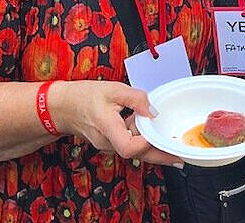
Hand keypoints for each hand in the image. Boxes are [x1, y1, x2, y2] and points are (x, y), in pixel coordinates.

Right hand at [51, 80, 181, 165]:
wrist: (65, 107)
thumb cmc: (87, 96)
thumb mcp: (114, 89)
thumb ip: (136, 99)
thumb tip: (153, 112)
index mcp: (107, 127)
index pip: (128, 147)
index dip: (146, 144)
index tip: (159, 135)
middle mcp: (108, 143)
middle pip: (137, 155)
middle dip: (159, 155)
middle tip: (180, 155)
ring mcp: (109, 146)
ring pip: (135, 152)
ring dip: (152, 147)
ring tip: (170, 143)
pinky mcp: (111, 144)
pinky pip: (130, 147)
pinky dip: (142, 142)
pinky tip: (153, 136)